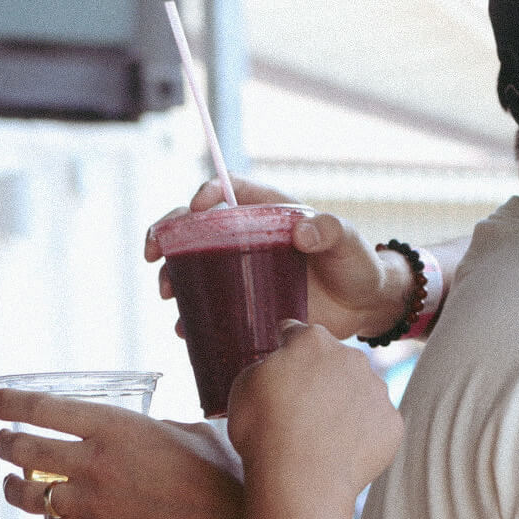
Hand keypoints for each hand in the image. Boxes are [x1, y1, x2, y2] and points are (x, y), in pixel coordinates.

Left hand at [0, 390, 245, 518]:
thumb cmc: (223, 474)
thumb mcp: (189, 432)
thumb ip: (156, 428)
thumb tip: (144, 431)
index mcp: (116, 426)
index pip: (42, 409)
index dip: (9, 402)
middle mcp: (94, 463)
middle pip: (23, 450)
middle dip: (6, 443)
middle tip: (4, 441)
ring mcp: (92, 503)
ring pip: (28, 493)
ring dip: (14, 484)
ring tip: (13, 480)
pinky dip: (49, 514)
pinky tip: (54, 510)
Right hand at [145, 176, 406, 341]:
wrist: (364, 305)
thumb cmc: (357, 264)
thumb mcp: (347, 242)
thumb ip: (330, 231)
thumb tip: (303, 232)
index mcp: (269, 212)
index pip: (229, 189)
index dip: (207, 192)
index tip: (195, 207)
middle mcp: (247, 238)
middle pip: (195, 227)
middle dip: (167, 235)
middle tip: (154, 254)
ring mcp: (242, 272)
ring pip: (193, 267)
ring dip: (172, 276)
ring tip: (168, 293)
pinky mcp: (245, 304)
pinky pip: (209, 307)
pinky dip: (191, 317)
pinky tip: (184, 328)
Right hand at [224, 321, 402, 511]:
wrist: (301, 480)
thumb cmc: (264, 431)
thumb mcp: (244, 385)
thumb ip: (268, 364)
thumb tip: (280, 365)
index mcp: (313, 341)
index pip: (298, 334)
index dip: (286, 349)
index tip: (282, 365)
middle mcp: (352, 357)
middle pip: (334, 361)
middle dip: (319, 378)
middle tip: (299, 409)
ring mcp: (377, 390)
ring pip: (358, 391)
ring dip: (344, 404)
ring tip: (320, 436)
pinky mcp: (392, 422)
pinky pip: (375, 423)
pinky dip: (361, 433)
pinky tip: (340, 451)